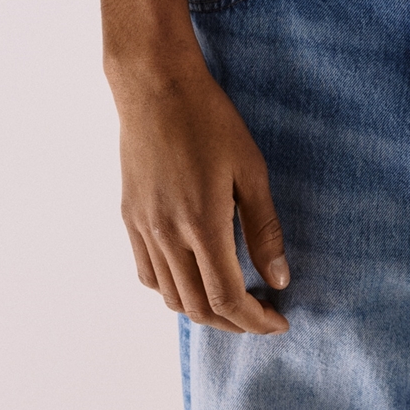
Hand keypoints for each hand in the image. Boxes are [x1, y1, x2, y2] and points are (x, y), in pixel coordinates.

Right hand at [113, 58, 289, 333]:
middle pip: (198, 307)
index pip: (227, 298)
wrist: (155, 86)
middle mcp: (166, 235)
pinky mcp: (130, 218)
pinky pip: (148, 274)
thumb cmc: (209, 119)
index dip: (254, 320)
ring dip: (203, 310)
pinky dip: (173, 290)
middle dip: (234, 323)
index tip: (278, 321)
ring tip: (233, 301)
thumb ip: (264, 228)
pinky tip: (194, 277)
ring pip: (171, 297)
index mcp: (201, 224)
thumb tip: (280, 278)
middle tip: (262, 315)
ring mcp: (143, 228)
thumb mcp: (250, 168)